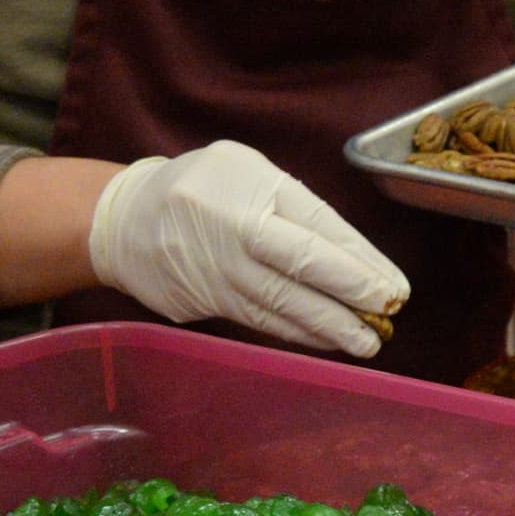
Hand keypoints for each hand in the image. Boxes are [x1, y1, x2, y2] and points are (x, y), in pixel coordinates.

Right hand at [86, 140, 407, 356]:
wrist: (120, 220)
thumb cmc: (202, 190)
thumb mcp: (247, 173)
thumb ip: (295, 208)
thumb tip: (354, 258)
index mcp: (250, 186)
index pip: (317, 226)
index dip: (360, 259)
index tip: (394, 284)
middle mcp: (232, 228)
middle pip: (301, 265)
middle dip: (350, 293)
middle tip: (388, 312)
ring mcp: (213, 268)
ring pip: (280, 302)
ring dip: (328, 326)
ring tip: (367, 341)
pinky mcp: (200, 301)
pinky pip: (258, 320)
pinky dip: (296, 333)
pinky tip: (326, 341)